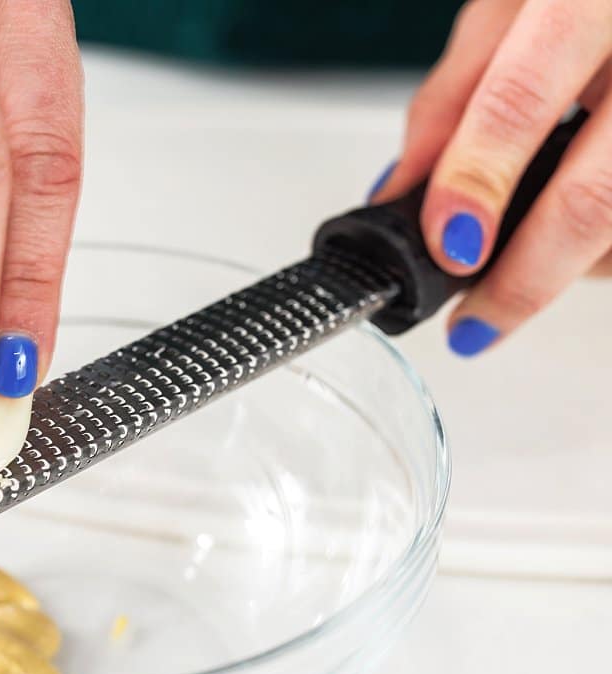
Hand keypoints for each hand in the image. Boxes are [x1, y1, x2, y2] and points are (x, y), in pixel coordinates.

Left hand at [369, 0, 611, 355]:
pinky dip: (605, 249)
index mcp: (590, 2)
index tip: (448, 245)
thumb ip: (455, 92)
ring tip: (532, 263)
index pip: (517, 101)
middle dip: (523, 278)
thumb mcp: (513, 4)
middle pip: (593, 197)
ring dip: (573, 266)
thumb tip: (401, 190)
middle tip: (476, 322)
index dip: (475, 182)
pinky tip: (583, 240)